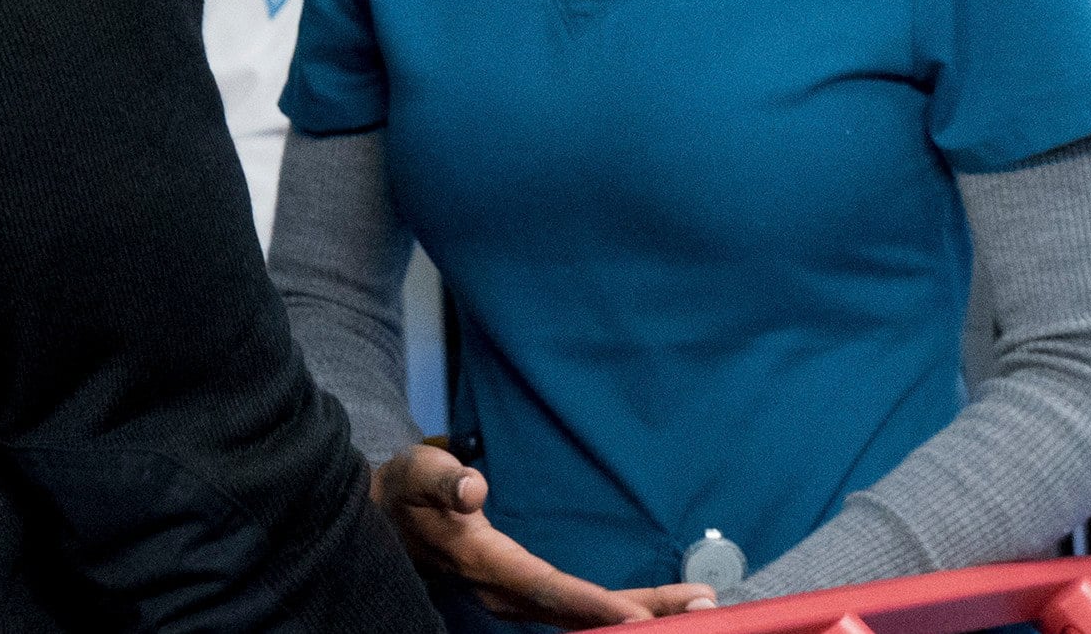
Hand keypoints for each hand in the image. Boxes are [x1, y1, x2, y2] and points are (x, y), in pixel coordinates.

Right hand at [373, 443, 718, 625]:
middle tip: (704, 605)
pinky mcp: (525, 594)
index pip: (548, 587)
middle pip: (581, 611)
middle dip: (643, 612)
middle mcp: (506, 593)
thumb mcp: (417, 474)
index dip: (594, 603)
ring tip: (697, 605)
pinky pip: (579, 609)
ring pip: (585, 615)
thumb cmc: (407, 492)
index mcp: (486, 565)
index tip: (642, 615)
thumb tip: (472, 487)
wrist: (386, 522)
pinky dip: (618, 609)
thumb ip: (444, 480)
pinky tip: (653, 607)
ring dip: (641, 612)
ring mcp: (517, 598)